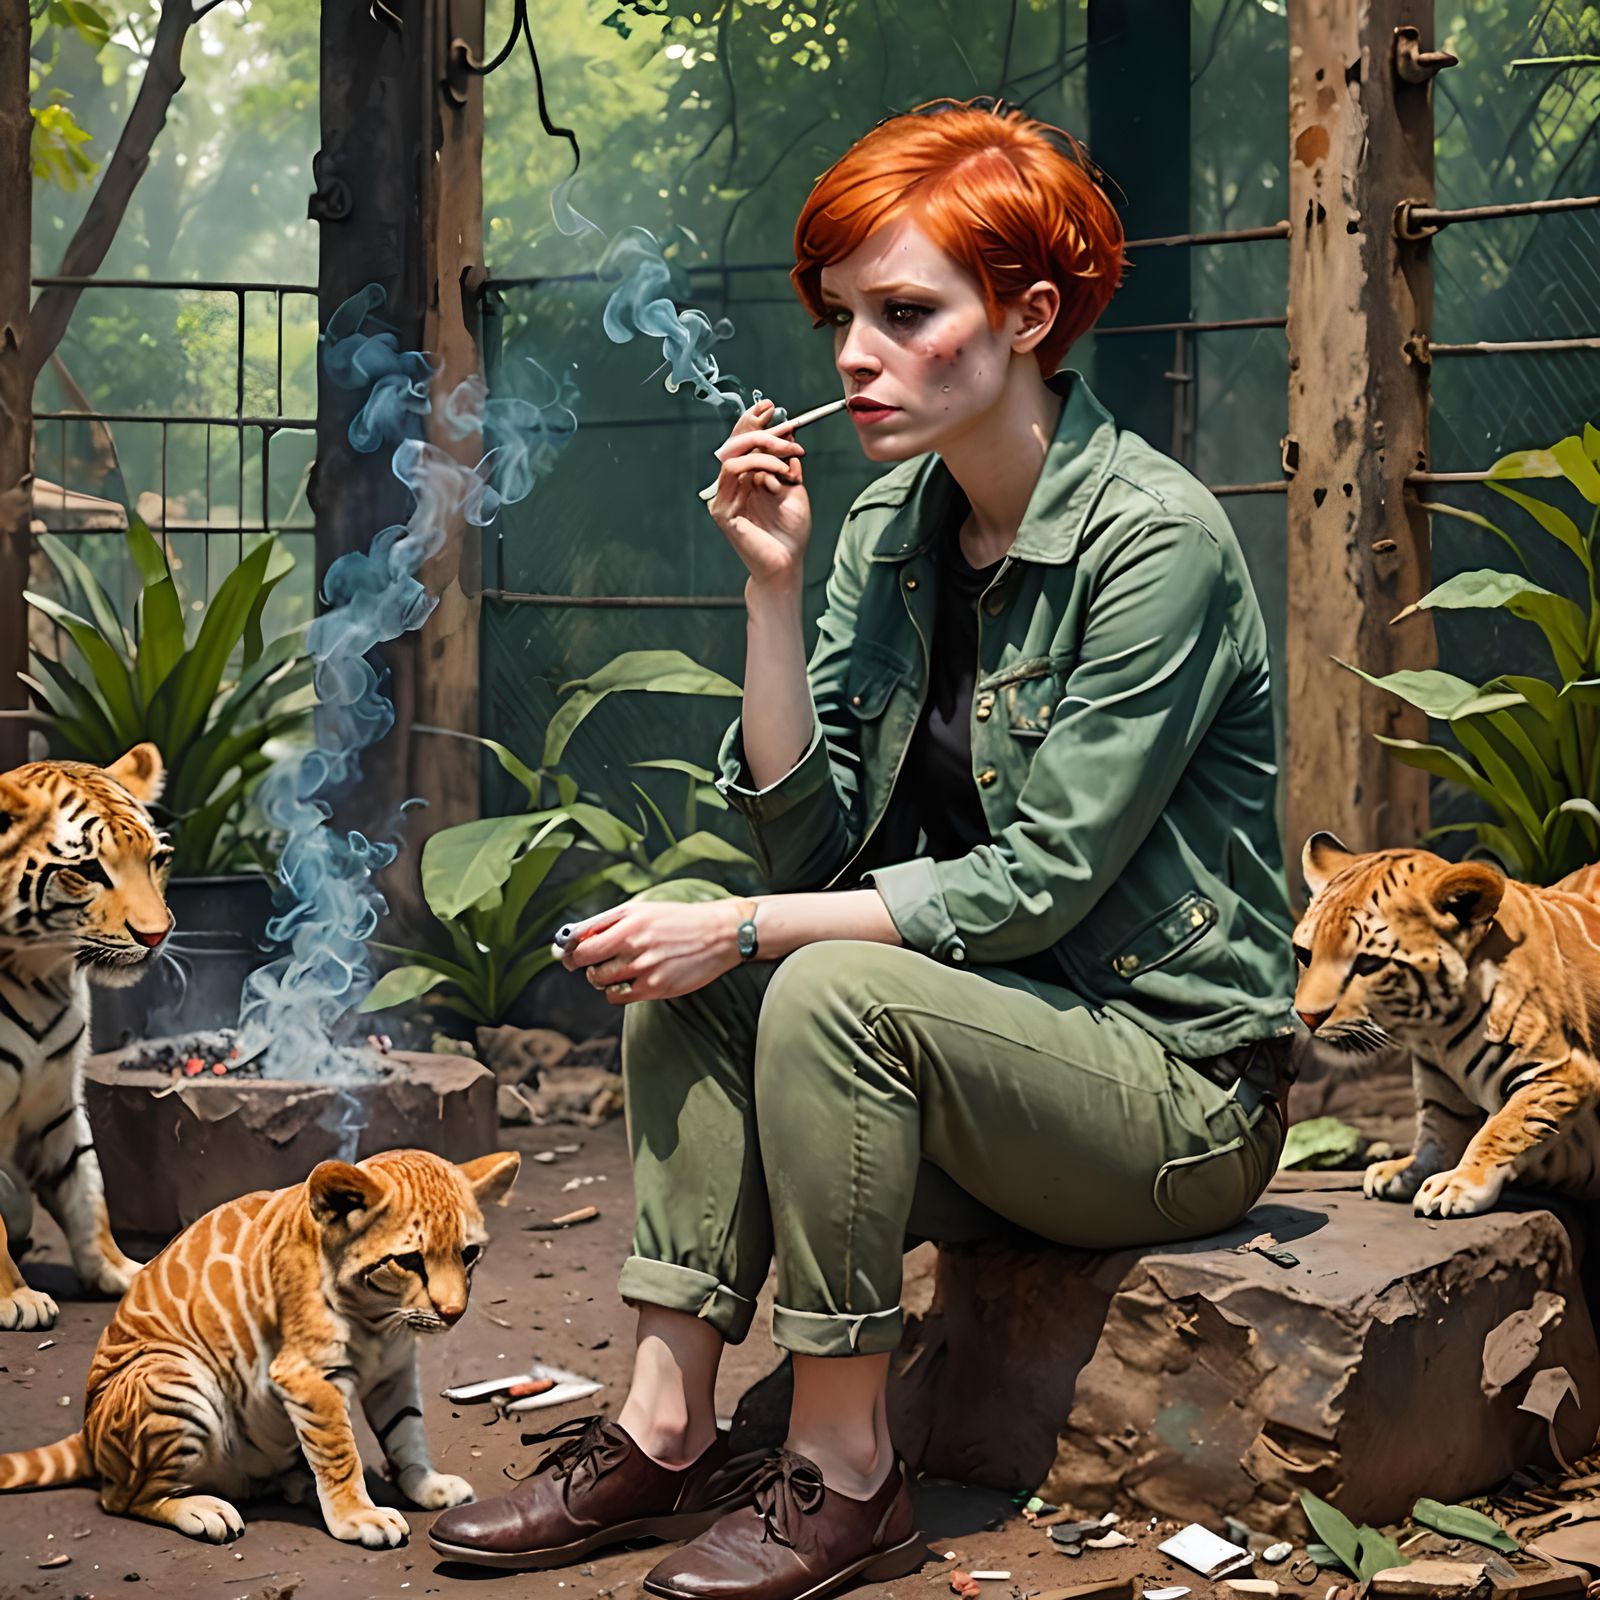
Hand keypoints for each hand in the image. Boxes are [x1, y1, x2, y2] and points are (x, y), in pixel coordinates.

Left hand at [555, 899, 749, 1004]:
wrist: (719, 935)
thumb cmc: (678, 920)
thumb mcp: (642, 909)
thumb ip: (607, 922)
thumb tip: (573, 938)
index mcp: (628, 921)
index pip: (581, 942)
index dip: (569, 950)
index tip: (567, 953)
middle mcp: (634, 944)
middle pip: (586, 963)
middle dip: (582, 965)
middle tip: (591, 962)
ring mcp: (644, 968)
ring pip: (600, 981)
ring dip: (601, 977)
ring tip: (616, 968)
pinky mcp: (655, 988)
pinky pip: (617, 997)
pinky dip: (615, 991)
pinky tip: (627, 981)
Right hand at [706, 398, 811, 586]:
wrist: (788, 563)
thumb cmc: (790, 532)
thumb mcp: (794, 489)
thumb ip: (787, 463)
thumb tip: (788, 435)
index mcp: (745, 480)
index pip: (742, 444)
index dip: (751, 421)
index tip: (768, 406)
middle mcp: (731, 486)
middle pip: (733, 445)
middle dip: (757, 428)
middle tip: (782, 425)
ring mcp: (724, 498)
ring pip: (734, 456)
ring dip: (764, 449)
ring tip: (789, 456)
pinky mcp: (723, 511)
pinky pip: (733, 474)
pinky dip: (758, 466)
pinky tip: (778, 474)